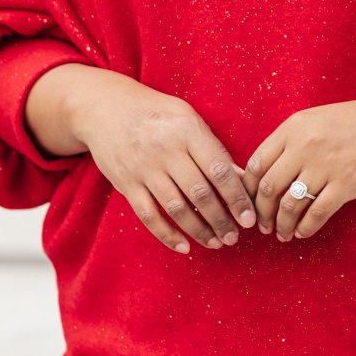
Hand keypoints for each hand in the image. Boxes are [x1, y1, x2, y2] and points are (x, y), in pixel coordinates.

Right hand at [40, 68, 255, 254]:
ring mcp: (144, 169)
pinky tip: (184, 246)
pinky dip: (167, 235)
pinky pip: (149, 216)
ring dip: (199, 231)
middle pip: (199, 194)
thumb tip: (242, 179)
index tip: (250, 219)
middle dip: (221, 220)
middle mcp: (166, 150)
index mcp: (187, 131)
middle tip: (234, 237)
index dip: (236, 198)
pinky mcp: (126, 184)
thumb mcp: (188, 118)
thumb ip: (214, 148)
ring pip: (176, 208)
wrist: (105, 108)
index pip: (218, 170)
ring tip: (216, 243)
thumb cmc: (156, 113)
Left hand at [245, 89, 355, 241]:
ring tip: (282, 234)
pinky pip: (317, 213)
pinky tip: (303, 233)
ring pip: (290, 204)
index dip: (248, 189)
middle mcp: (306, 144)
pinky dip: (306, 228)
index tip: (249, 203)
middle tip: (262, 226)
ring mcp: (327, 164)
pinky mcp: (348, 183)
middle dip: (261, 212)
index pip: (257, 163)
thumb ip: (295, 140)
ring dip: (282, 224)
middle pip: (268, 187)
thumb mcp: (321, 119)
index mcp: (295, 126)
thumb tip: (270, 171)